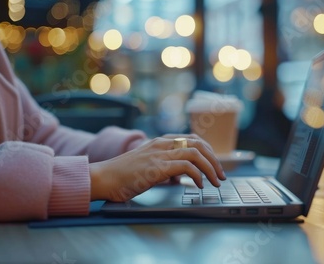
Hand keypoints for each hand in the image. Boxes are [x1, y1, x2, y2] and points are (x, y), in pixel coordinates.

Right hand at [89, 134, 225, 201]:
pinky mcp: (157, 167)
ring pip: (196, 153)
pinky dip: (198, 176)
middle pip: (198, 144)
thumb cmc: (122, 175)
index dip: (208, 151)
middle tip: (221, 175)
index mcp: (159, 142)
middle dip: (214, 159)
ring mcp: (159, 154)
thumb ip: (164, 167)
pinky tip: (198, 185)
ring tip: (215, 182)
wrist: (103, 178)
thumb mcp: (147, 166)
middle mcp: (161, 144)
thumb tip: (180, 177)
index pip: (192, 139)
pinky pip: (186, 167)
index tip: (215, 165)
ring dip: (210, 168)